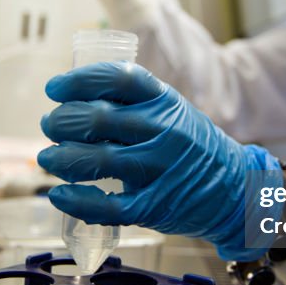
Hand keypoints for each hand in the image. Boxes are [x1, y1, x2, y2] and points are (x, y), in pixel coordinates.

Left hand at [37, 62, 281, 259]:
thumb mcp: (173, 113)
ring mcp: (160, 170)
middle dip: (62, 121)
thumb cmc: (193, 147)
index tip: (55, 89)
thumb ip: (133, 104)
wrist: (237, 189)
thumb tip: (73, 100)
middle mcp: (164, 131)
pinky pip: (108, 205)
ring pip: (97, 160)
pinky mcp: (155, 206)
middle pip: (99, 118)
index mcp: (165, 101)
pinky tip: (61, 195)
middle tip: (50, 126)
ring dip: (62, 158)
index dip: (80, 80)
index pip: (118, 78)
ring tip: (49, 158)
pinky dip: (78, 201)